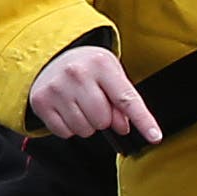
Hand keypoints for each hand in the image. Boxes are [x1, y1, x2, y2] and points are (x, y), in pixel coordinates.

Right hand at [29, 45, 161, 143]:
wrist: (51, 58)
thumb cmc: (88, 69)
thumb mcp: (111, 75)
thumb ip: (123, 100)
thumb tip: (122, 127)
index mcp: (101, 64)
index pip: (127, 99)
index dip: (143, 121)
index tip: (155, 137)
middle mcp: (77, 73)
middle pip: (103, 120)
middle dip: (104, 119)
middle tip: (97, 104)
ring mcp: (57, 88)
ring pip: (84, 129)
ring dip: (87, 125)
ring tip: (80, 105)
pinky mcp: (41, 102)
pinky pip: (65, 132)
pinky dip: (70, 127)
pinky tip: (67, 109)